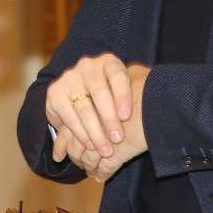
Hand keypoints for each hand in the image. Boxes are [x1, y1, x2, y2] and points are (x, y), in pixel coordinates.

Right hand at [51, 64, 149, 181]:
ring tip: (105, 149)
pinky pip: (67, 115)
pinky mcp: (54, 93)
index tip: (127, 116)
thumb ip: (137, 95)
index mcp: (109, 62)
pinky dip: (79, 132)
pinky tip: (88, 144)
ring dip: (94, 131)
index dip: (122, 95)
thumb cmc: (114, 97)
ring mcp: (69, 78)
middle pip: (99, 92)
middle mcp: (88, 66)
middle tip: (117, 139)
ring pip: (83, 107)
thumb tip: (157, 106)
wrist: (80, 96)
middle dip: (108, 118)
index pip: (117, 75)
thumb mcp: (127, 91)